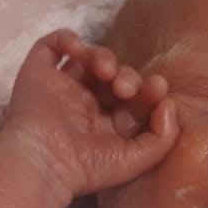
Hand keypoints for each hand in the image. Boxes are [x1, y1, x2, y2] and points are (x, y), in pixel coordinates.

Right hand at [0, 29, 177, 201]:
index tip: (157, 88)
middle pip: (116, 75)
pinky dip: (66, 39)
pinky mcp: (38, 76)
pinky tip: (77, 50)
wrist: (43, 164)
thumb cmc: (87, 169)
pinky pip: (51, 46)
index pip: (135, 97)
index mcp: (108, 125)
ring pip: (89, 58)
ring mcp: (61, 89)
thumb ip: (163, 136)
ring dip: (103, 56)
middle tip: (124, 88)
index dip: (149, 88)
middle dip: (128, 75)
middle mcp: (85, 105)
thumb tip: (168, 104)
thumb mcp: (137, 160)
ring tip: (105, 70)